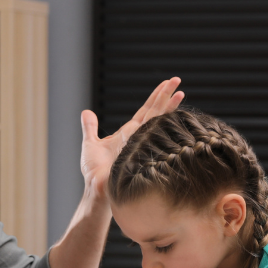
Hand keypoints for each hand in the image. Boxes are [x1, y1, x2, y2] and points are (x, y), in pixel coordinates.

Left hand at [79, 77, 183, 197]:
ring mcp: (140, 143)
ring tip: (180, 93)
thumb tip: (86, 112)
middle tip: (177, 79)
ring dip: (168, 107)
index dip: (156, 97)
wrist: (97, 188)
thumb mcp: (90, 144)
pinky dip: (161, 124)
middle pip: (156, 111)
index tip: (166, 84)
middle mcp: (138, 135)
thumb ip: (90, 127)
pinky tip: (171, 114)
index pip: (146, 110)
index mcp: (129, 132)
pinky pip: (151, 134)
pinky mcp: (139, 151)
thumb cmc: (95, 172)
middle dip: (166, 95)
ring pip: (157, 120)